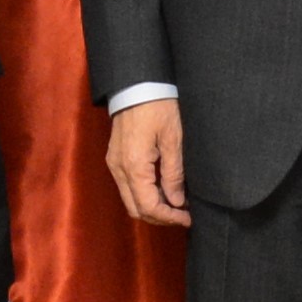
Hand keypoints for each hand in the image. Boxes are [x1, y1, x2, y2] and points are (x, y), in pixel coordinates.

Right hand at [107, 99, 191, 227]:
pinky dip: (144, 194)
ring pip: (130, 199)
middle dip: (159, 217)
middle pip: (135, 209)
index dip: (169, 217)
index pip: (148, 206)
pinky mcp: (115, 158)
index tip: (187, 218)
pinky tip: (162, 189)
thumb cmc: (159, 107)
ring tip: (175, 203)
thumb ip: (174, 174)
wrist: (137, 84)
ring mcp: (114, 164)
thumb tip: (176, 202)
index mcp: (134, 166)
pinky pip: (127, 186)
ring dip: (151, 206)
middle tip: (182, 214)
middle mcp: (119, 169)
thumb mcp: (174, 139)